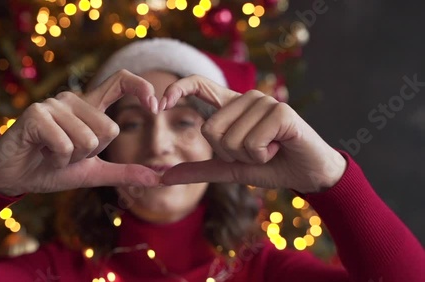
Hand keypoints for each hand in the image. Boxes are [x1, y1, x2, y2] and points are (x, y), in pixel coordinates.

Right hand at [0, 70, 160, 195]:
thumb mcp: (93, 172)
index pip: (120, 81)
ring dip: (72, 159)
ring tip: (51, 153)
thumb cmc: (52, 169)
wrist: (12, 177)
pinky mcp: (36, 114)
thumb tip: (159, 177)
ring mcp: (54, 105)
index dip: (141, 87)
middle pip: (110, 129)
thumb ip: (124, 172)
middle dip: (91, 154)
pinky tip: (41, 154)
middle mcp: (72, 99)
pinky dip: (57, 160)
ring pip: (88, 140)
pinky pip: (66, 145)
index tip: (156, 106)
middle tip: (66, 153)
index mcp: (88, 107)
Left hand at [159, 75, 346, 193]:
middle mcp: (246, 98)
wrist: (307, 174)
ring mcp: (264, 102)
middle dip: (229, 153)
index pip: (199, 85)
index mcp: (232, 107)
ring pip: (230, 139)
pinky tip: (279, 148)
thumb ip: (199, 170)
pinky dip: (262, 156)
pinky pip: (251, 142)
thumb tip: (163, 177)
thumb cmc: (270, 166)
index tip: (161, 103)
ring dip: (249, 156)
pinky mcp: (280, 111)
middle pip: (209, 129)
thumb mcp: (229, 169)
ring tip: (269, 149)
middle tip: (255, 151)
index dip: (178, 89)